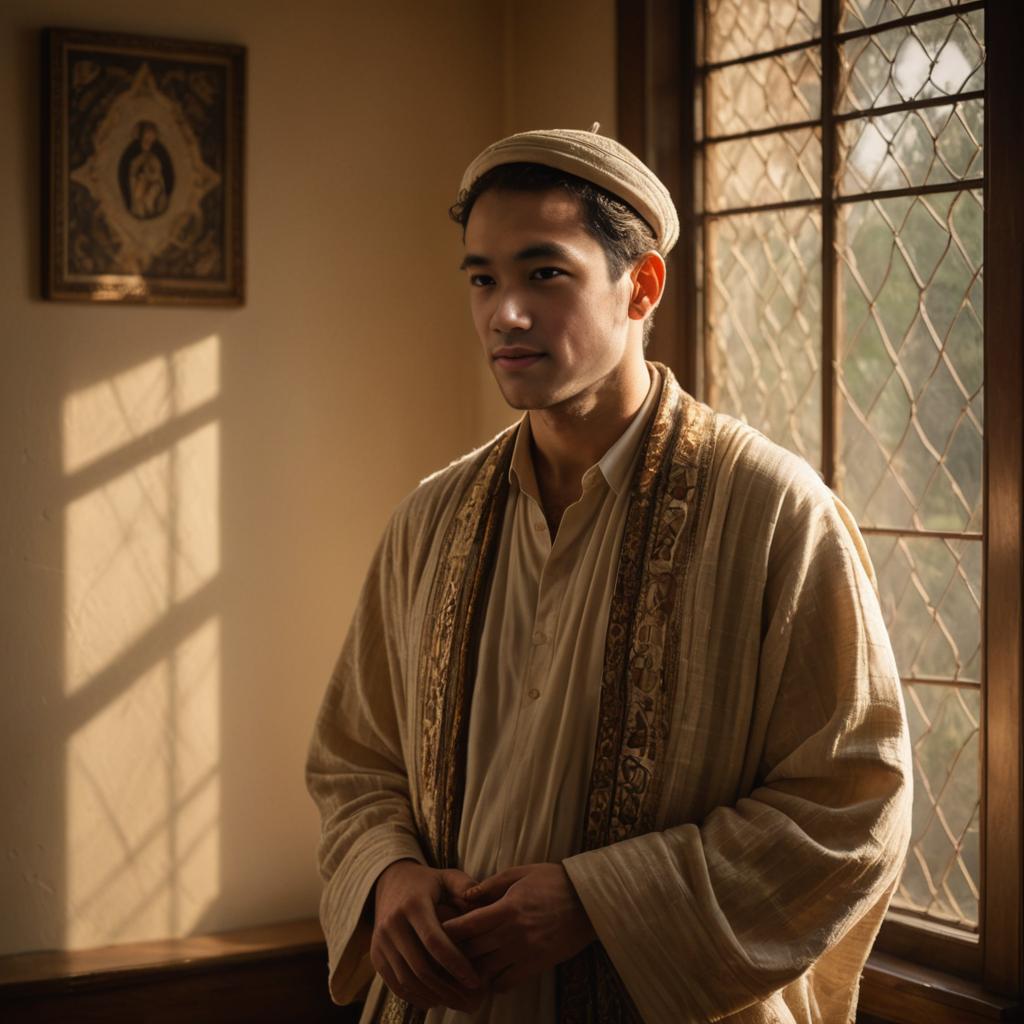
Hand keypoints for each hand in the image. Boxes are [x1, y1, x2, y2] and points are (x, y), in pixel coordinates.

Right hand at [370, 859, 485, 1010]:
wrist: (390, 882)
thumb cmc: (427, 882)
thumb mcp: (447, 876)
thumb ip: (465, 885)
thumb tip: (480, 901)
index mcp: (413, 904)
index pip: (434, 940)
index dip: (455, 963)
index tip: (475, 979)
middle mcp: (392, 923)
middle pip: (420, 966)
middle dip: (447, 987)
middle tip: (471, 1000)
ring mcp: (381, 941)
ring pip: (407, 980)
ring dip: (433, 996)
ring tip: (456, 1002)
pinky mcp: (376, 955)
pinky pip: (395, 984)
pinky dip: (415, 997)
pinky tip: (435, 1000)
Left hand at [442, 862, 596, 993]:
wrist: (588, 901)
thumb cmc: (553, 881)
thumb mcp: (520, 873)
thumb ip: (491, 884)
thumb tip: (466, 894)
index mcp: (507, 908)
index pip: (468, 924)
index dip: (449, 930)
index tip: (436, 930)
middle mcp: (513, 934)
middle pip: (473, 950)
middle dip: (454, 951)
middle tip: (440, 951)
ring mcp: (525, 953)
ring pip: (486, 971)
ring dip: (471, 970)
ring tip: (459, 967)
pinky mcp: (536, 966)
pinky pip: (506, 982)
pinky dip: (493, 982)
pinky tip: (487, 975)